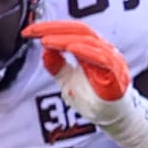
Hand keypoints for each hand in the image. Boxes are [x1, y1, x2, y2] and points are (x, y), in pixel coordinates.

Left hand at [22, 19, 147, 147]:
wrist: (113, 120)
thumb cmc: (95, 100)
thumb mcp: (67, 82)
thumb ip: (57, 66)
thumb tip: (44, 51)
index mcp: (93, 49)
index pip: (72, 30)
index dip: (50, 28)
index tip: (29, 31)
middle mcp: (105, 51)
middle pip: (80, 30)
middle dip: (54, 29)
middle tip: (35, 32)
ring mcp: (112, 62)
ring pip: (90, 41)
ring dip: (65, 39)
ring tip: (46, 40)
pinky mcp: (117, 75)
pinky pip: (103, 58)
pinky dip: (86, 51)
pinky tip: (71, 48)